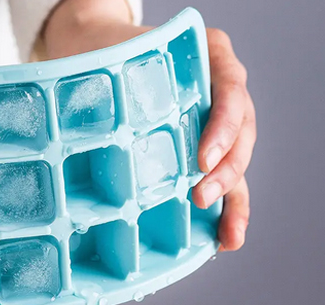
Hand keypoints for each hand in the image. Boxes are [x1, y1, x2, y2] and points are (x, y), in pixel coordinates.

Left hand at [44, 2, 255, 250]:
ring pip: (238, 160)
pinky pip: (225, 175)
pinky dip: (227, 208)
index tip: (203, 160)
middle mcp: (223, 87)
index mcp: (212, 55)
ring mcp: (219, 119)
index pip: (231, 90)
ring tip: (230, 235)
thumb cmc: (108, 49)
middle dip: (228, 171)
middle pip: (242, 132)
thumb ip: (113, 76)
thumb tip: (82, 127)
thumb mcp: (112, 52)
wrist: (100, 47)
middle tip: (202, 198)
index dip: (222, 128)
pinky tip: (223, 237)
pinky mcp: (208, 146)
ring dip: (235, 200)